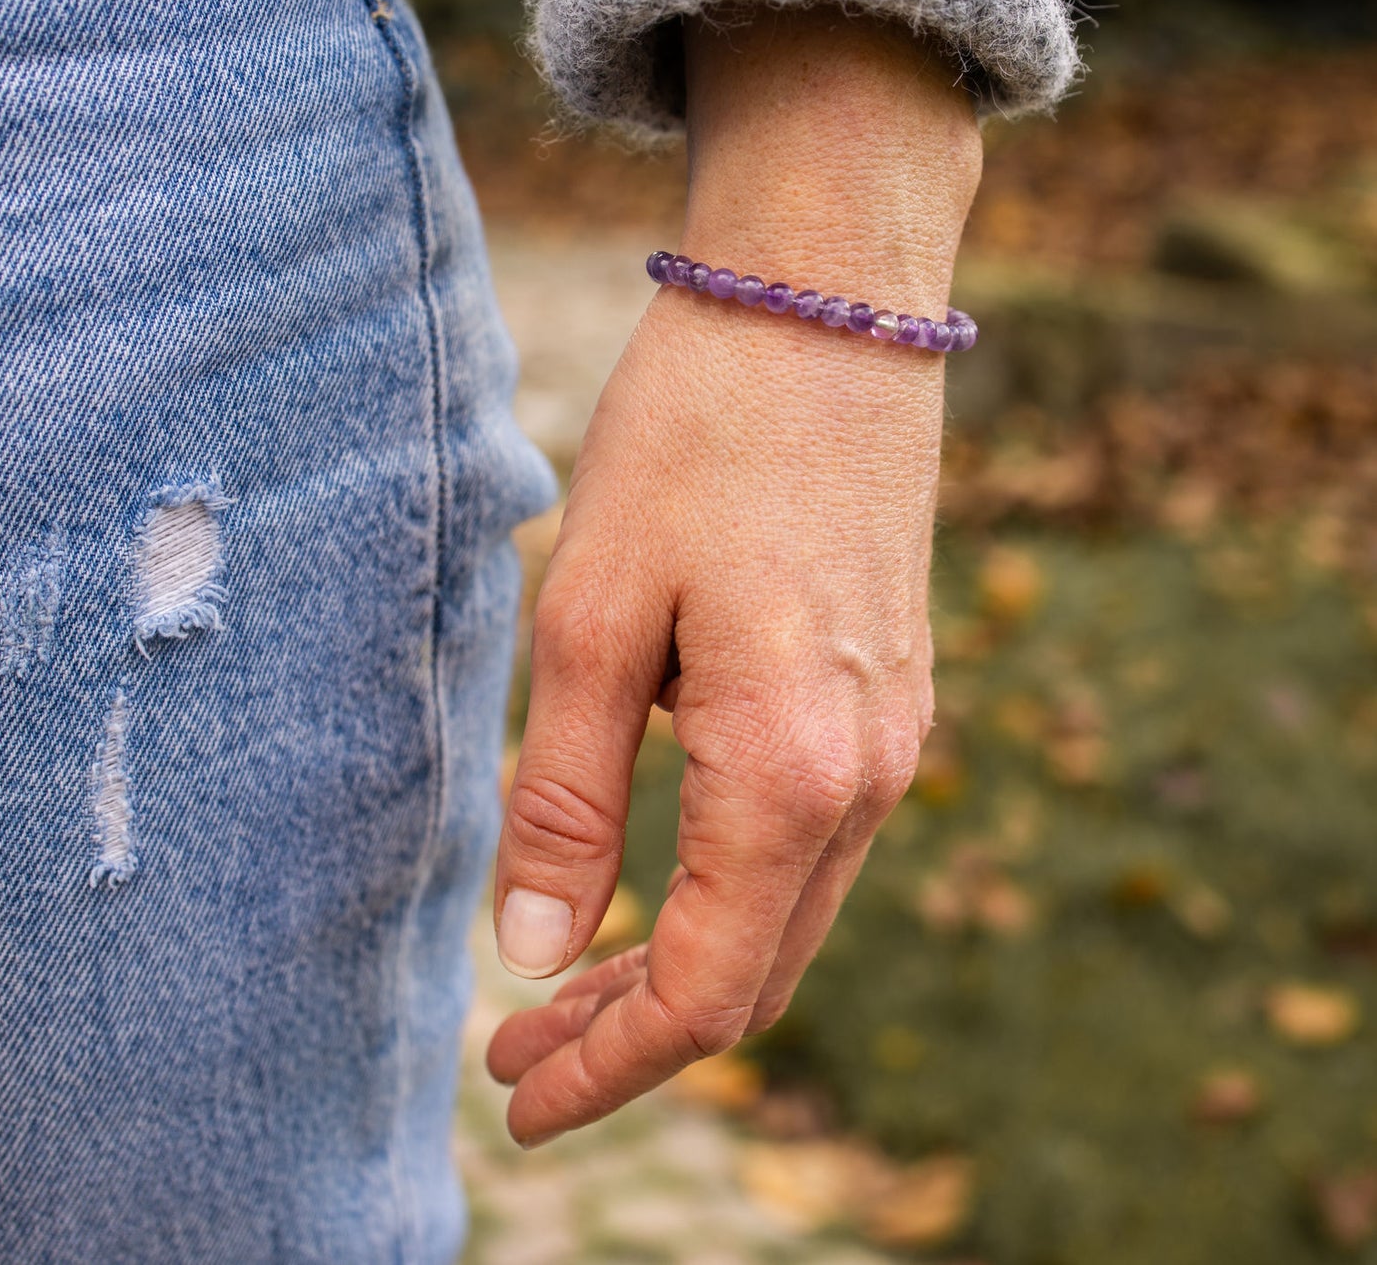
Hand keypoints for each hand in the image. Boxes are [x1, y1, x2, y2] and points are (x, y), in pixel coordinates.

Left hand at [487, 5, 982, 1146]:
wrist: (827, 309)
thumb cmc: (699, 442)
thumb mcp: (597, 618)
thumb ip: (572, 796)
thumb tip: (536, 951)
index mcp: (790, 769)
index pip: (707, 989)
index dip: (609, 1065)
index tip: (513, 1098)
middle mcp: (867, 776)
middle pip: (759, 974)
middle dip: (636, 1031)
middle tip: (517, 1048)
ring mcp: (894, 737)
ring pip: (789, 914)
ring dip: (684, 962)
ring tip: (568, 976)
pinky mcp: (890, 695)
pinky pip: (813, 841)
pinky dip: (731, 893)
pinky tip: (660, 870)